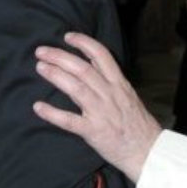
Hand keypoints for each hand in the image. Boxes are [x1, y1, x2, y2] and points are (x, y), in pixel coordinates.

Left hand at [33, 33, 161, 181]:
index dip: (83, 43)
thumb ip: (112, 81)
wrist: (147, 150)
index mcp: (119, 84)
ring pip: (76, 88)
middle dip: (60, 57)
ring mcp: (101, 112)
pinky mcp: (93, 131)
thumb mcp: (129, 95)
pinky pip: (70, 120)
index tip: (67, 37)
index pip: (102, 55)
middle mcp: (110, 94)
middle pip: (83, 68)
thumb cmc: (138, 124)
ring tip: (40, 68)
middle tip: (41, 51)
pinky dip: (53, 113)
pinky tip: (38, 107)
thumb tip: (94, 65)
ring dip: (56, 76)